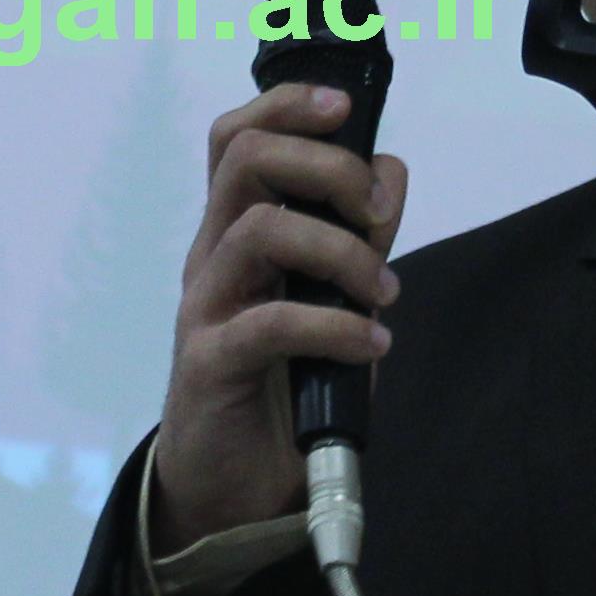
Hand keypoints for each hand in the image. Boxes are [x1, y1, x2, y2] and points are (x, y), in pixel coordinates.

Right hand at [144, 83, 409, 555]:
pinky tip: (370, 344)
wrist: (234, 487)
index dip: (287, 107)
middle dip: (327, 167)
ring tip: (382, 293)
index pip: (239, 139)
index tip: (346, 109)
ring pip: (258, 229)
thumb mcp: (334, 302)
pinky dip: (335, 327)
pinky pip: (270, 323)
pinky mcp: (209, 364)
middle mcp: (212, 257)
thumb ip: (359, 240)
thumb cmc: (284, 387)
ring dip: (341, 251)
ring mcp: (205, 307)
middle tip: (376, 212)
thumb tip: (391, 171)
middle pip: (245, 160)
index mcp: (236, 232)